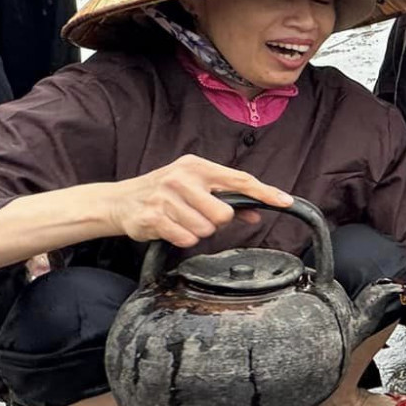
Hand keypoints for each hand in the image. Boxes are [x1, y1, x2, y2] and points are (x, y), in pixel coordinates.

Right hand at [102, 155, 292, 248]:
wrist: (119, 201)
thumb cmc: (163, 193)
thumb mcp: (194, 187)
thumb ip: (226, 198)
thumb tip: (256, 213)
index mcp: (197, 166)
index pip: (240, 180)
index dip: (265, 192)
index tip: (286, 201)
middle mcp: (182, 178)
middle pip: (224, 213)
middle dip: (216, 221)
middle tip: (198, 215)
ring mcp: (166, 197)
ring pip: (206, 229)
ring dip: (197, 231)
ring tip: (180, 220)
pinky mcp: (154, 217)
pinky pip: (187, 239)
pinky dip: (183, 238)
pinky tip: (170, 228)